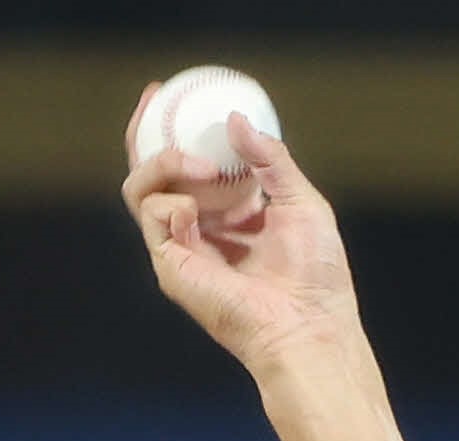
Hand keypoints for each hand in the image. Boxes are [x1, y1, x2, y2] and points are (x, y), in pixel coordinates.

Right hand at [122, 107, 358, 381]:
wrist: (309, 329)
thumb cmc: (317, 279)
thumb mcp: (301, 202)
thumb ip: (271, 160)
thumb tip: (236, 120)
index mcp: (231, 218)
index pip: (193, 169)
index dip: (179, 131)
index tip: (176, 94)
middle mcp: (202, 233)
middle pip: (153, 174)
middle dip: (146, 132)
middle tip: (156, 98)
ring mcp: (183, 251)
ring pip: (141, 189)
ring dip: (164, 162)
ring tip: (200, 165)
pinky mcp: (172, 268)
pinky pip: (152, 215)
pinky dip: (172, 203)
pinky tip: (198, 212)